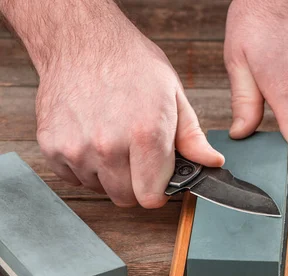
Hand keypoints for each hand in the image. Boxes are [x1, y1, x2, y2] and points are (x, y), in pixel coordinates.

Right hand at [12, 2, 223, 207]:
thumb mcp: (173, 96)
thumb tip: (212, 162)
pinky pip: (73, 177)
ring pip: (100, 188)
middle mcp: (108, 146)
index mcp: (145, 134)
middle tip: (137, 156)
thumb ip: (192, 137)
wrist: (82, 42)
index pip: (151, 197)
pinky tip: (92, 138)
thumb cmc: (131, 65)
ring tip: (113, 140)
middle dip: (136, 184)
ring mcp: (76, 148)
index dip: (159, 190)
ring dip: (109, 174)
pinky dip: (84, 166)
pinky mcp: (51, 146)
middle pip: (126, 198)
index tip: (159, 179)